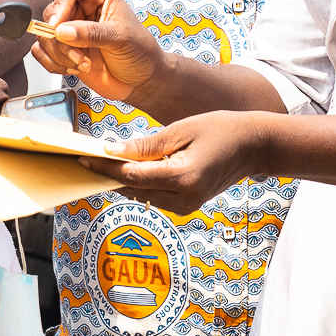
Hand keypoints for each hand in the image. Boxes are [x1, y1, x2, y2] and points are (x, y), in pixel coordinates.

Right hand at [30, 0, 167, 107]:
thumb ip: (92, 33)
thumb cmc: (140, 51)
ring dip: (59, 55)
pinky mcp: (63, 48)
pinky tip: (73, 68)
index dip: (60, 6)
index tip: (59, 27)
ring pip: (44, 35)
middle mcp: (80, 7)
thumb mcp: (120, 38)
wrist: (141, 80)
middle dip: (61, 40)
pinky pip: (41, 51)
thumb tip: (62, 31)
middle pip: (51, 13)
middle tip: (78, 54)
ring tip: (82, 64)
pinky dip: (53, 63)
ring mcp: (70, 28)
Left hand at [93, 113, 271, 215]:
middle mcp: (184, 198)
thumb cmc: (220, 129)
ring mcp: (187, 206)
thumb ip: (147, 144)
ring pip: (141, 195)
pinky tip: (132, 167)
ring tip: (104, 161)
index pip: (132, 176)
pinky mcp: (188, 206)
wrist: (253, 147)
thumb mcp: (182, 130)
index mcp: (183, 177)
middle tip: (85, 160)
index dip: (104, 168)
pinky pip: (154, 195)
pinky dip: (141, 183)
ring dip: (124, 180)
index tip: (83, 158)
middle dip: (109, 176)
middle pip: (133, 189)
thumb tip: (113, 151)